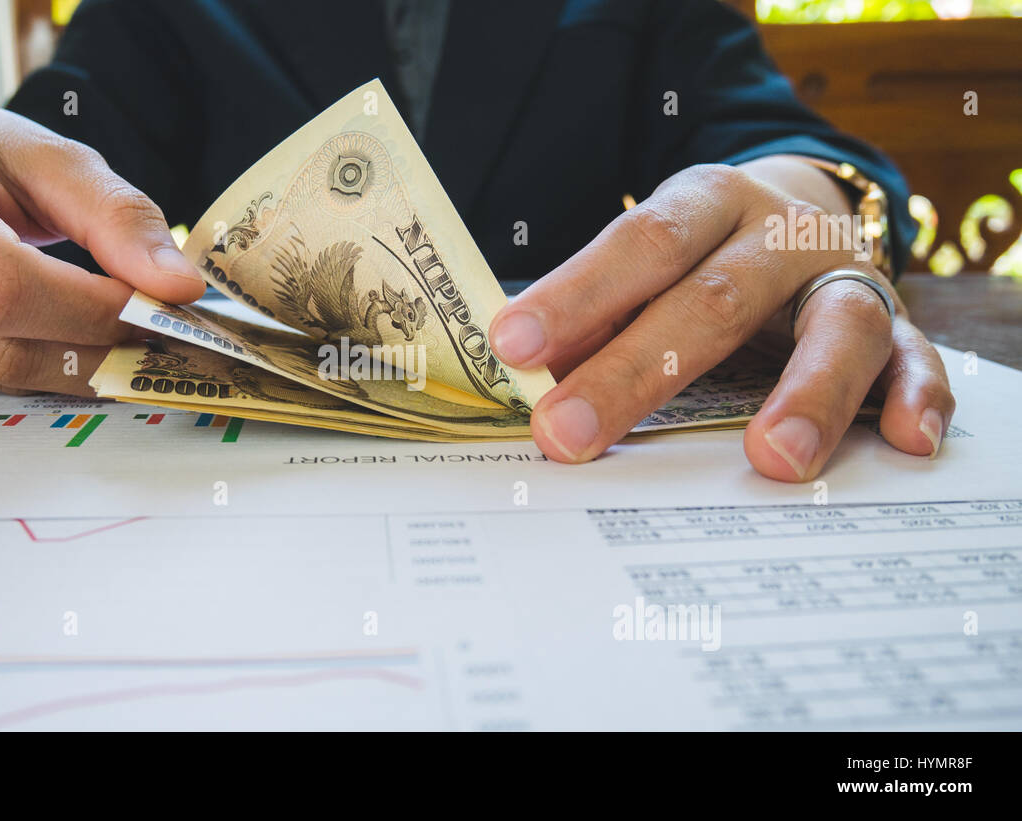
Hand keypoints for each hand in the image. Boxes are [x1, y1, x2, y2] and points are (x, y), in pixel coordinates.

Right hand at [0, 105, 203, 394]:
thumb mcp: (49, 160)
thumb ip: (118, 216)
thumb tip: (176, 288)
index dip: (88, 309)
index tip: (153, 307)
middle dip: (92, 345)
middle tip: (150, 332)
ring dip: (68, 365)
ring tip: (108, 329)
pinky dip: (29, 369)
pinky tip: (47, 337)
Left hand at [490, 162, 954, 481]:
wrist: (800, 211)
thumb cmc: (700, 255)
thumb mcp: (647, 265)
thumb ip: (597, 318)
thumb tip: (529, 384)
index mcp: (706, 202)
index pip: (639, 243)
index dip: (576, 294)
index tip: (515, 346)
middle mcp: (778, 232)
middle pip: (714, 298)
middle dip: (637, 372)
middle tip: (569, 436)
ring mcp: (844, 275)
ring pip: (835, 327)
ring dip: (807, 393)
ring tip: (771, 458)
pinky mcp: (897, 322)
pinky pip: (917, 356)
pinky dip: (919, 395)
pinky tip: (907, 439)